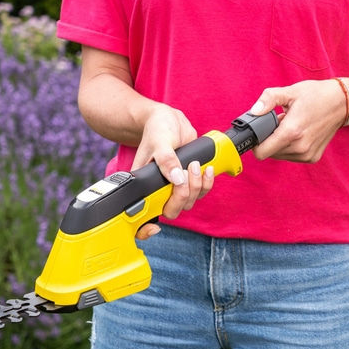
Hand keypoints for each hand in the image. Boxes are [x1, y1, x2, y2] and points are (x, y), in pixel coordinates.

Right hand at [132, 105, 216, 239]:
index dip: (144, 228)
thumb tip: (176, 179)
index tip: (154, 227)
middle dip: (182, 196)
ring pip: (188, 202)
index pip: (141, 215)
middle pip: (171, 210)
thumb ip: (167, 160)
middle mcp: (157, 189)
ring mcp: (174, 186)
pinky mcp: (189, 180)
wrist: (170, 119)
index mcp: (142, 184)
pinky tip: (207, 169)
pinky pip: (200, 191)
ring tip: (196, 164)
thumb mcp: (160, 142)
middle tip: (186, 172)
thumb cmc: (157, 129)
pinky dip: (207, 183)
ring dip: (196, 187)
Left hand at [248, 79, 347, 162]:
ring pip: (280, 156)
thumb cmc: (315, 95)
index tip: (258, 132)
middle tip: (278, 123)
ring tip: (289, 126)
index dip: (255, 143)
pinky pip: (291, 156)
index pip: (261, 152)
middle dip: (268, 140)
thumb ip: (268, 99)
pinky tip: (297, 133)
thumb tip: (253, 111)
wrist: (342, 103)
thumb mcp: (290, 91)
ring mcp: (307, 154)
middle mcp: (300, 147)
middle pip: (269, 153)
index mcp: (291, 132)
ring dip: (279, 144)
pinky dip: (289, 146)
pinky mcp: (313, 157)